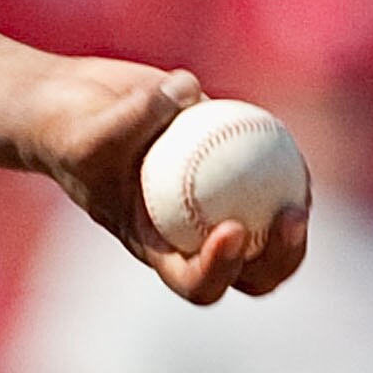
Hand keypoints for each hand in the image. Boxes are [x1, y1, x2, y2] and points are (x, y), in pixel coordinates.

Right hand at [24, 58, 308, 304]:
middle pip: (250, 274)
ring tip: (300, 185)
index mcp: (155, 247)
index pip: (193, 280)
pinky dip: (286, 165)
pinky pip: (275, 176)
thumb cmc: (71, 130)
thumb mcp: (85, 128)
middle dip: (279, 258)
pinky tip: (287, 140)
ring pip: (272, 231)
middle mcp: (191, 235)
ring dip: (294, 220)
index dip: (219, 269)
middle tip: (289, 217)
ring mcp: (218, 205)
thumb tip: (189, 91)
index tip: (230, 228)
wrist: (78, 109)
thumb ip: (131, 115)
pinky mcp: (233, 168)